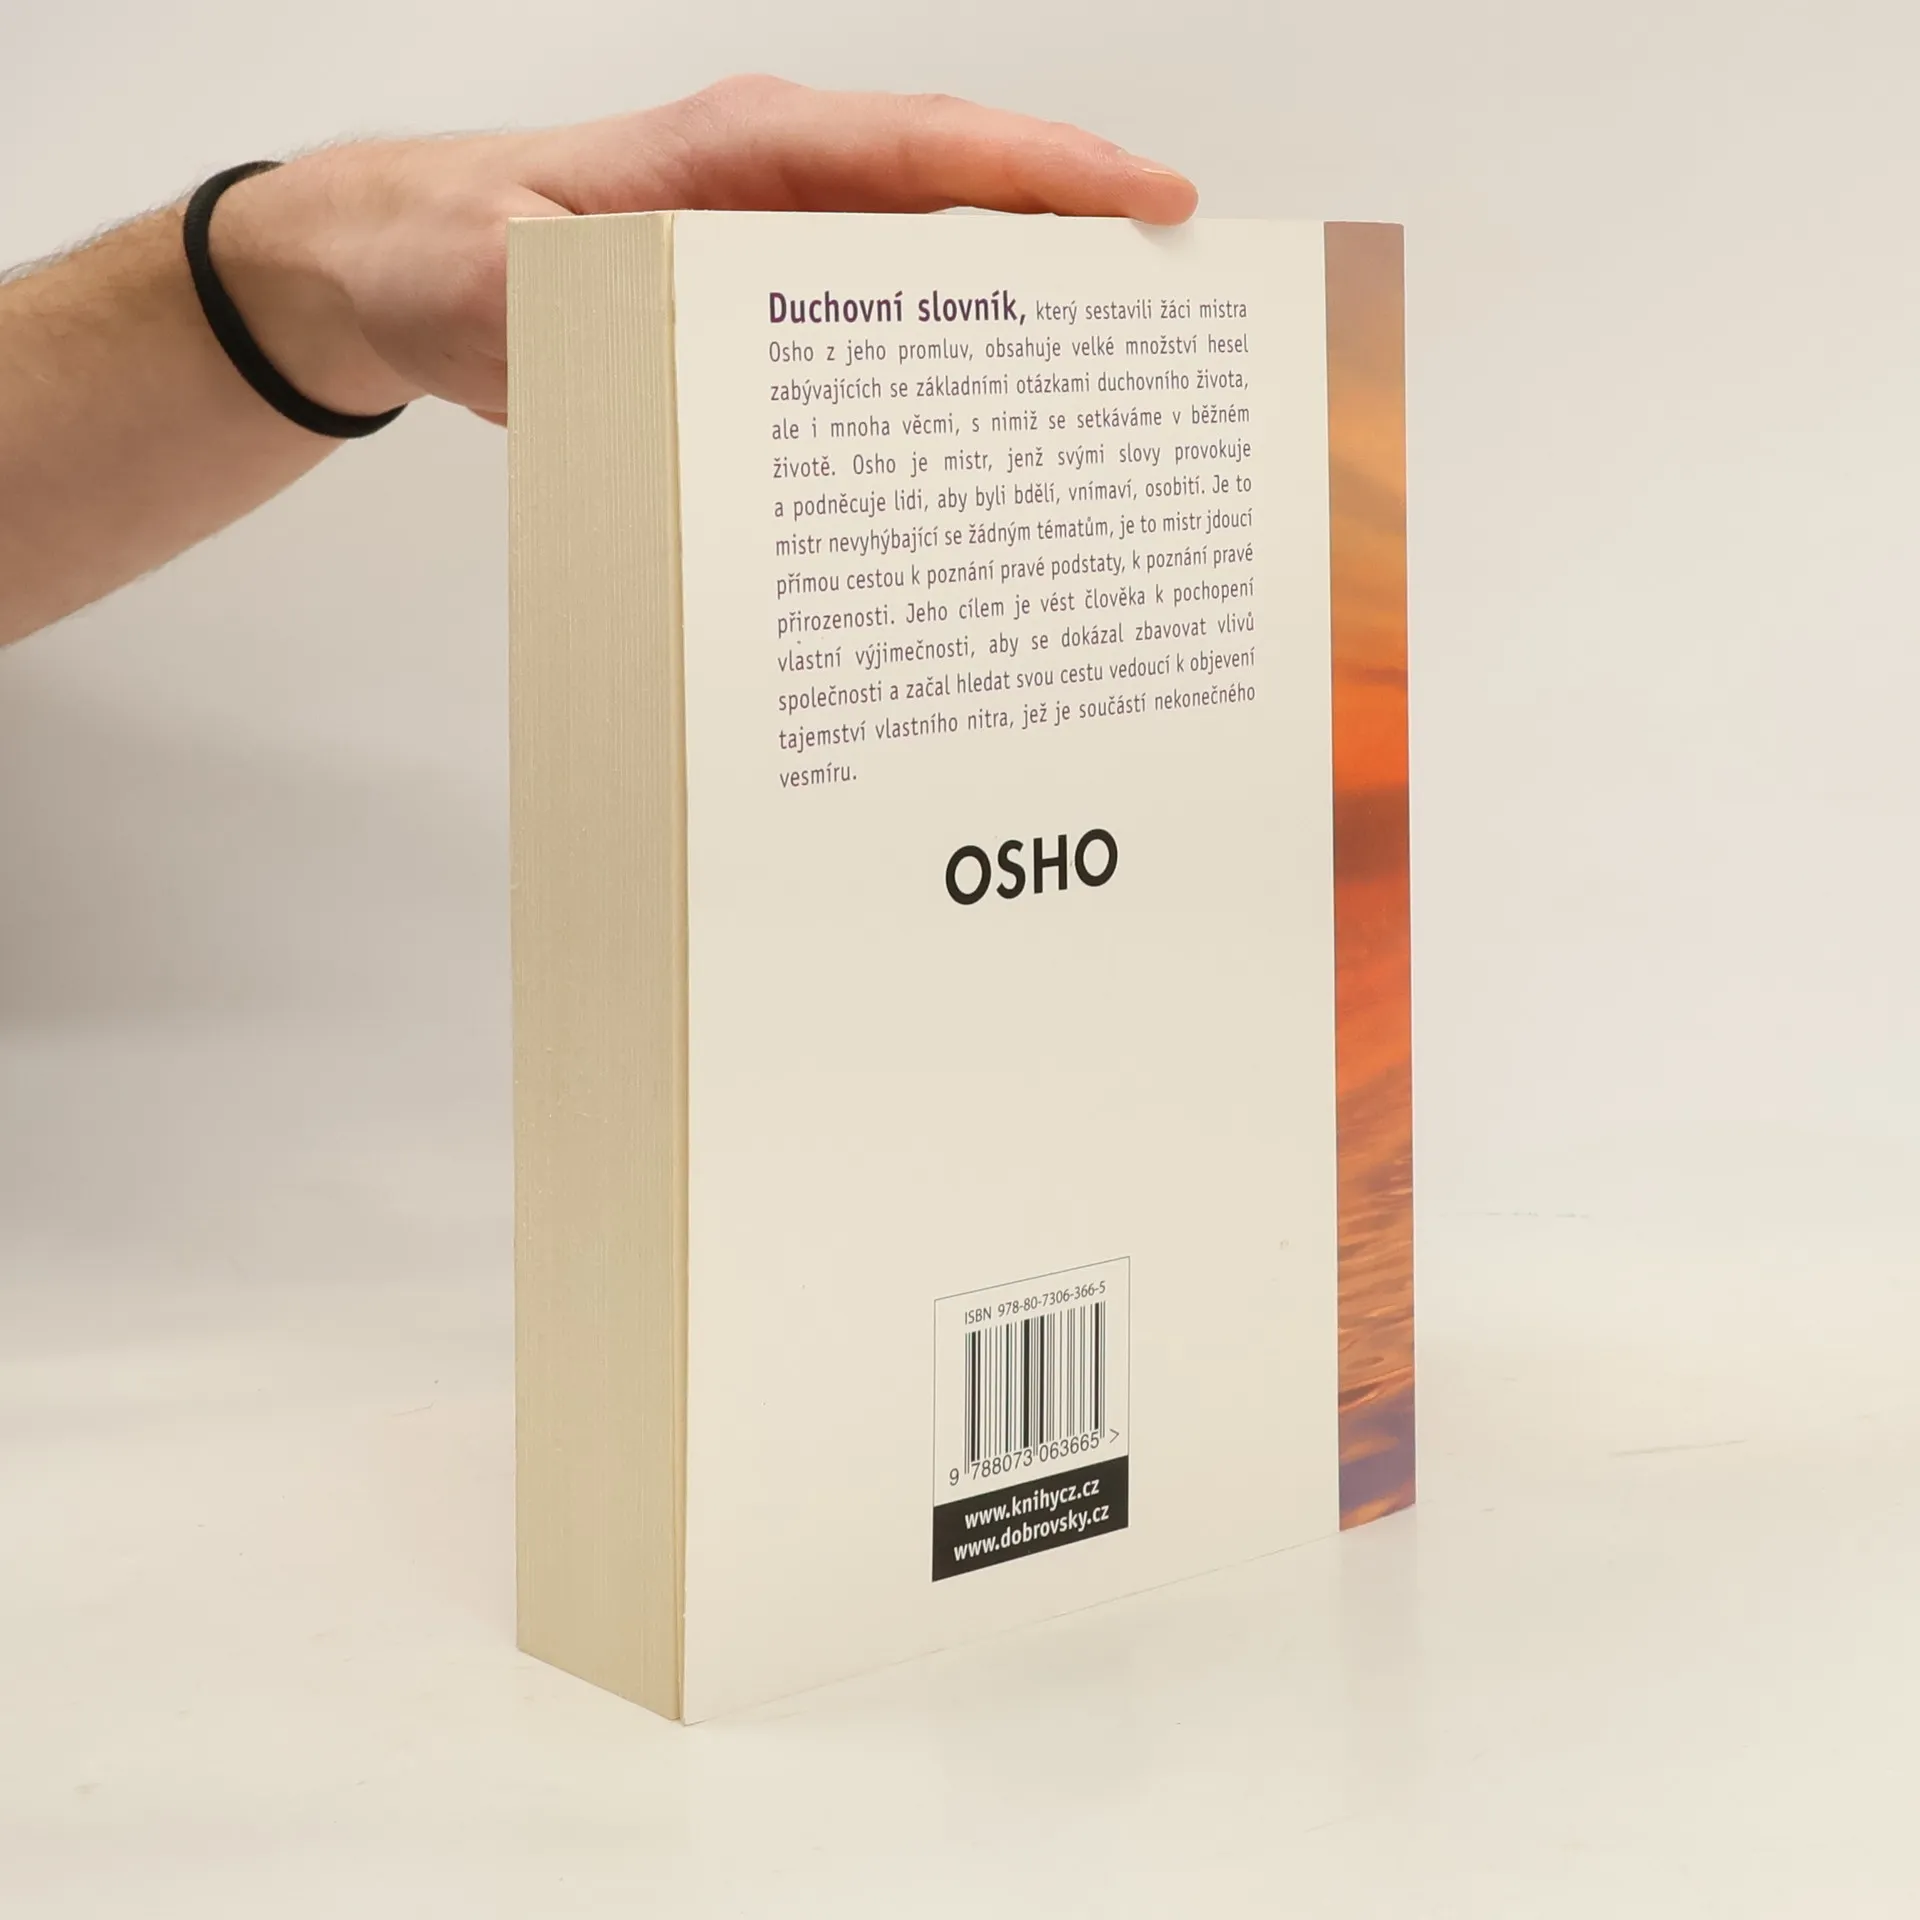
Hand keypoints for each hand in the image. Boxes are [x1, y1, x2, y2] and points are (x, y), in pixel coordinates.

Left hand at [214, 77, 1198, 426]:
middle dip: (1084, 253)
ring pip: (942, 277)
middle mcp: (787, 194)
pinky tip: (990, 439)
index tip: (1151, 204)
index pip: (927, 149)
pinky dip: (949, 374)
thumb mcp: (499, 274)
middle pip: (970, 208)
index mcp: (745, 153)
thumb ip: (574, 304)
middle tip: (1186, 319)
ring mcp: (790, 254)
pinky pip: (887, 336)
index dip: (1048, 174)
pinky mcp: (775, 316)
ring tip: (1125, 394)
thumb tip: (656, 342)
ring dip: (1029, 325)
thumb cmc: (456, 248)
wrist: (415, 274)